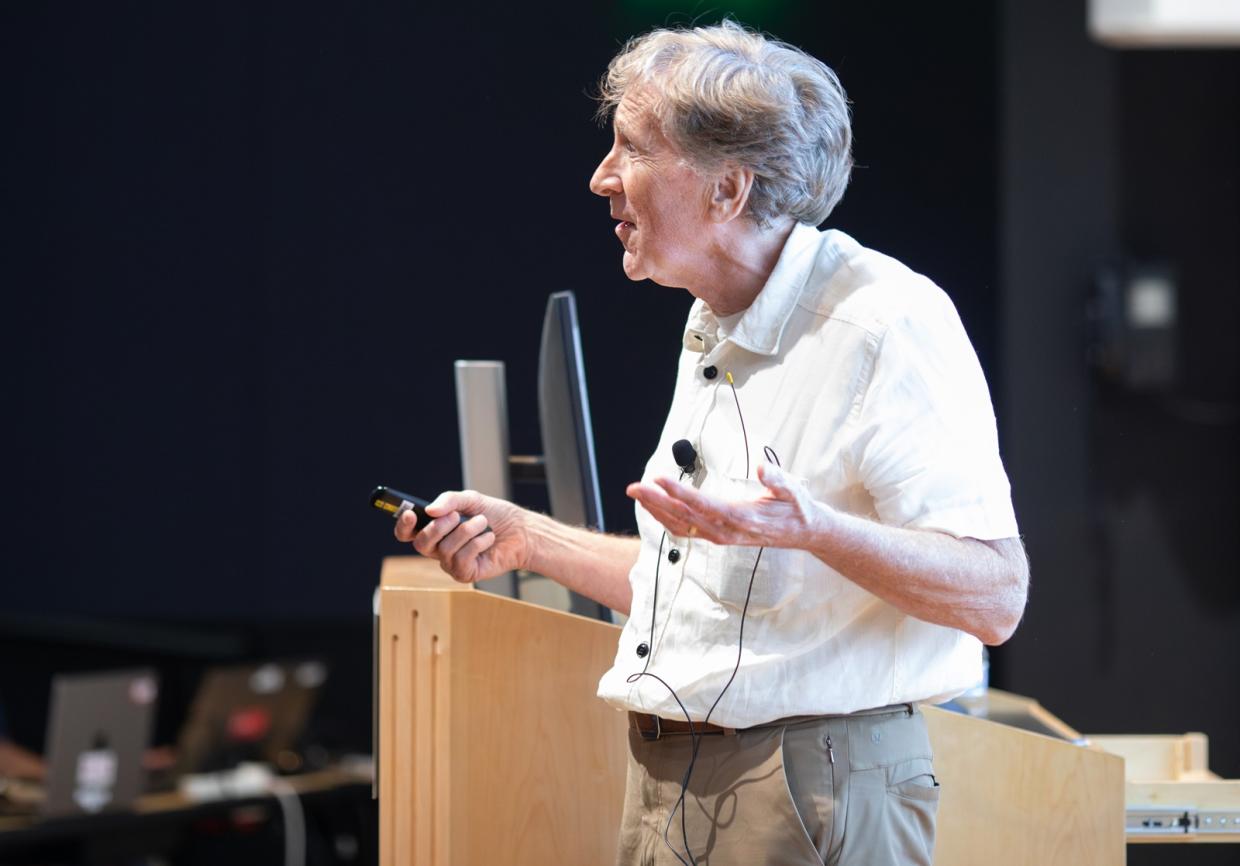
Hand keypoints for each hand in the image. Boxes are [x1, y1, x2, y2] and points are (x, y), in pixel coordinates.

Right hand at [395, 490, 531, 583]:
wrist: (520, 530)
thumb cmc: (494, 515)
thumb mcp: (471, 499)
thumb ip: (449, 500)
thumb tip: (430, 510)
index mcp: (434, 529)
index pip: (408, 532)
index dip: (403, 525)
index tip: (410, 513)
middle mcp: (439, 547)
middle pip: (422, 543)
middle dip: (438, 527)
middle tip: (457, 516)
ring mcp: (451, 562)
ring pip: (445, 549)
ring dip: (467, 531)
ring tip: (483, 523)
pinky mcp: (465, 573)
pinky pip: (462, 559)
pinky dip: (477, 544)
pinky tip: (488, 539)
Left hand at [625, 463, 821, 547]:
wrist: (803, 533)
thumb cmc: (796, 509)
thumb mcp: (793, 491)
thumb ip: (777, 481)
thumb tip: (761, 469)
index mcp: (742, 519)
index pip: (704, 506)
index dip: (679, 493)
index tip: (659, 480)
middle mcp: (726, 531)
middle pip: (684, 517)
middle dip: (656, 501)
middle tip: (634, 486)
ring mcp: (720, 536)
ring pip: (681, 526)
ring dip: (656, 510)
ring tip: (637, 494)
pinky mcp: (717, 536)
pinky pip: (686, 530)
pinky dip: (666, 519)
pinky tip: (654, 508)